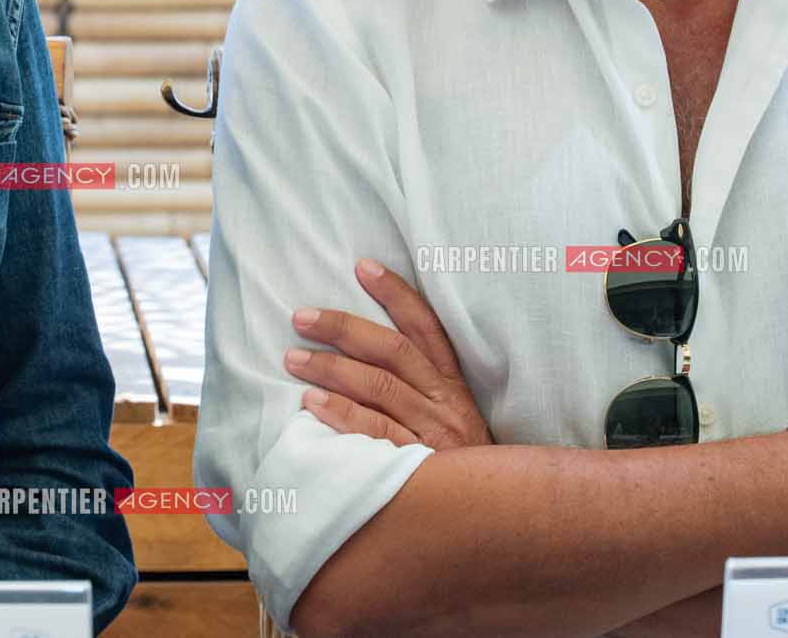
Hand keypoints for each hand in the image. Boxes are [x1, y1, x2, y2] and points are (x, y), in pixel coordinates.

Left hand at [284, 257, 492, 450]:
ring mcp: (433, 436)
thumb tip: (364, 353)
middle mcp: (446, 405)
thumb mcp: (451, 423)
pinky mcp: (420, 467)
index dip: (396, 294)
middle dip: (344, 329)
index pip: (426, 329)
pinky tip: (311, 405)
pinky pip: (375, 434)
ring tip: (293, 358)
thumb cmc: (458, 470)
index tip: (363, 266)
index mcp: (453, 388)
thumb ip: (418, 390)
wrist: (493, 521)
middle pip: (393, 353)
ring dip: (332, 369)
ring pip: (380, 388)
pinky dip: (342, 416)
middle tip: (302, 317)